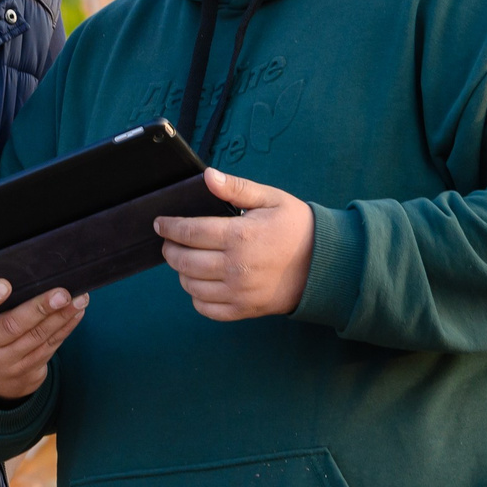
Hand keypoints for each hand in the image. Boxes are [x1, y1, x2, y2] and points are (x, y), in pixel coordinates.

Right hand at [0, 281, 87, 401]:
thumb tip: (26, 277)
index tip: (4, 285)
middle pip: (12, 326)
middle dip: (39, 308)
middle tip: (61, 294)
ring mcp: (5, 363)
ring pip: (36, 338)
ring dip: (61, 317)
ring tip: (78, 299)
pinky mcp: (26, 372)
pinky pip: (49, 348)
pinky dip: (64, 329)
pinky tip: (75, 313)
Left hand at [155, 168, 314, 320]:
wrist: (326, 264)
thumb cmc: (296, 227)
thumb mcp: (271, 199)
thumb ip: (236, 188)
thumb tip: (207, 176)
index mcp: (240, 236)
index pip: (189, 232)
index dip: (169, 227)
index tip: (160, 224)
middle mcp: (236, 267)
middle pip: (184, 261)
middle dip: (170, 249)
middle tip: (169, 241)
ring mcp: (239, 292)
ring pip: (191, 285)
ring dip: (181, 272)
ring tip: (185, 259)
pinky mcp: (244, 310)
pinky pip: (206, 308)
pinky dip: (196, 297)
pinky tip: (201, 283)